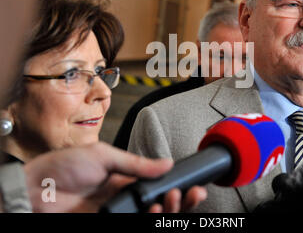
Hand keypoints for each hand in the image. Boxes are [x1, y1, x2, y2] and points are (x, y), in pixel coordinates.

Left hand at [24, 142, 206, 211]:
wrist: (36, 189)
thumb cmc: (64, 167)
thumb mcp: (105, 156)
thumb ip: (136, 163)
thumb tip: (165, 163)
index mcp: (125, 178)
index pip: (157, 184)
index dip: (175, 186)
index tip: (191, 185)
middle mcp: (124, 197)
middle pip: (159, 204)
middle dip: (179, 201)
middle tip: (190, 194)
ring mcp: (117, 212)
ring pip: (150, 216)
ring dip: (166, 210)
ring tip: (171, 201)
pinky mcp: (109, 221)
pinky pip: (134, 222)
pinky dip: (148, 219)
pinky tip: (152, 212)